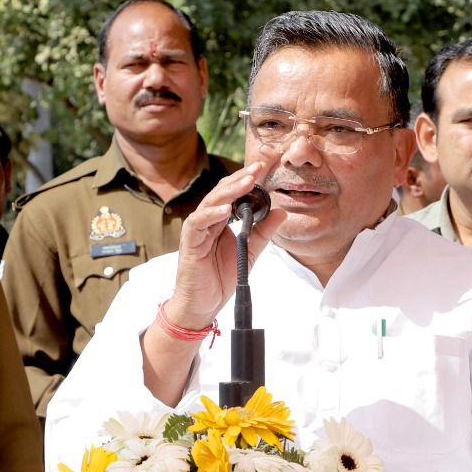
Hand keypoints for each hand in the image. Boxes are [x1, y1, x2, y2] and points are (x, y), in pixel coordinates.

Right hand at [163, 159, 286, 329]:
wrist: (202, 305)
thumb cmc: (220, 277)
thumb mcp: (249, 251)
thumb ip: (263, 231)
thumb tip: (282, 212)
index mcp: (220, 221)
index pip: (232, 194)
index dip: (246, 180)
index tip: (264, 168)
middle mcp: (207, 221)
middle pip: (221, 193)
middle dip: (240, 179)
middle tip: (258, 167)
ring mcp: (196, 231)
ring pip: (210, 203)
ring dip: (228, 191)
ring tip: (246, 181)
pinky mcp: (189, 244)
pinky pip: (197, 224)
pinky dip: (210, 215)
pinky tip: (224, 210)